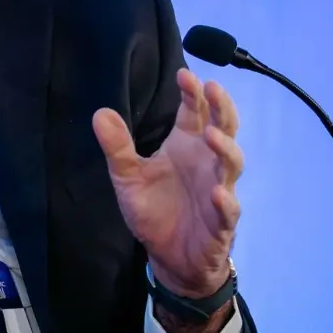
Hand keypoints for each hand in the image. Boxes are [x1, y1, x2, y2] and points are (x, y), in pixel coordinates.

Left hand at [92, 68, 242, 298]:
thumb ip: (118, 147)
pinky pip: (228, 210)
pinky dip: (225, 201)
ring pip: (231, 164)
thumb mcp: (128, 177)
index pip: (195, 112)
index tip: (184, 74)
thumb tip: (100, 112)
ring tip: (210, 134)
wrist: (170, 257)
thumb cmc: (154, 209)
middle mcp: (207, 162)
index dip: (193, 93)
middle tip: (213, 88)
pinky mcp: (221, 223)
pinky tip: (218, 193)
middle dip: (221, 108)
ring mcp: (218, 190)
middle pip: (223, 128)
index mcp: (186, 146)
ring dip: (224, 148)